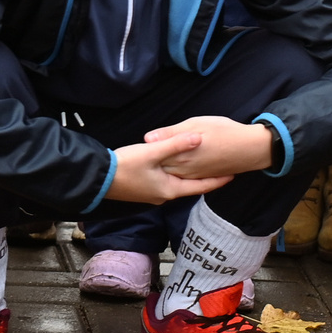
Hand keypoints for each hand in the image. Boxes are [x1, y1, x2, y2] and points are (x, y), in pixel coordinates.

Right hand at [105, 133, 230, 202]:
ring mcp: (153, 193)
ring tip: (204, 166)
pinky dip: (177, 174)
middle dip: (206, 178)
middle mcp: (164, 195)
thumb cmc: (125, 167)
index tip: (233, 175)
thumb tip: (199, 138)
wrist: (98, 179)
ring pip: (178, 183)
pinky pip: (167, 180)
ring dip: (191, 175)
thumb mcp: (152, 153)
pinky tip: (178, 166)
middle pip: (191, 186)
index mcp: (170, 189)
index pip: (200, 187)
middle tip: (223, 169)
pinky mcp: (144, 187)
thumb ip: (176, 145)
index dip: (217, 181)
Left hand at [145, 115, 277, 178]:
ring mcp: (195, 175)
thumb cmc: (224, 131)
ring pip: (173, 174)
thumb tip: (147, 138)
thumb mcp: (195, 124)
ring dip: (164, 170)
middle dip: (151, 164)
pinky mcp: (203, 177)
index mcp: (181, 155)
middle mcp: (185, 169)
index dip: (145, 154)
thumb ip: (171, 133)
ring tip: (152, 164)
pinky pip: (185, 178)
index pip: (156, 157)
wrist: (251, 148)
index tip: (133, 154)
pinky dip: (177, 174)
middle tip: (138, 158)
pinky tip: (174, 169)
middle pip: (162, 168)